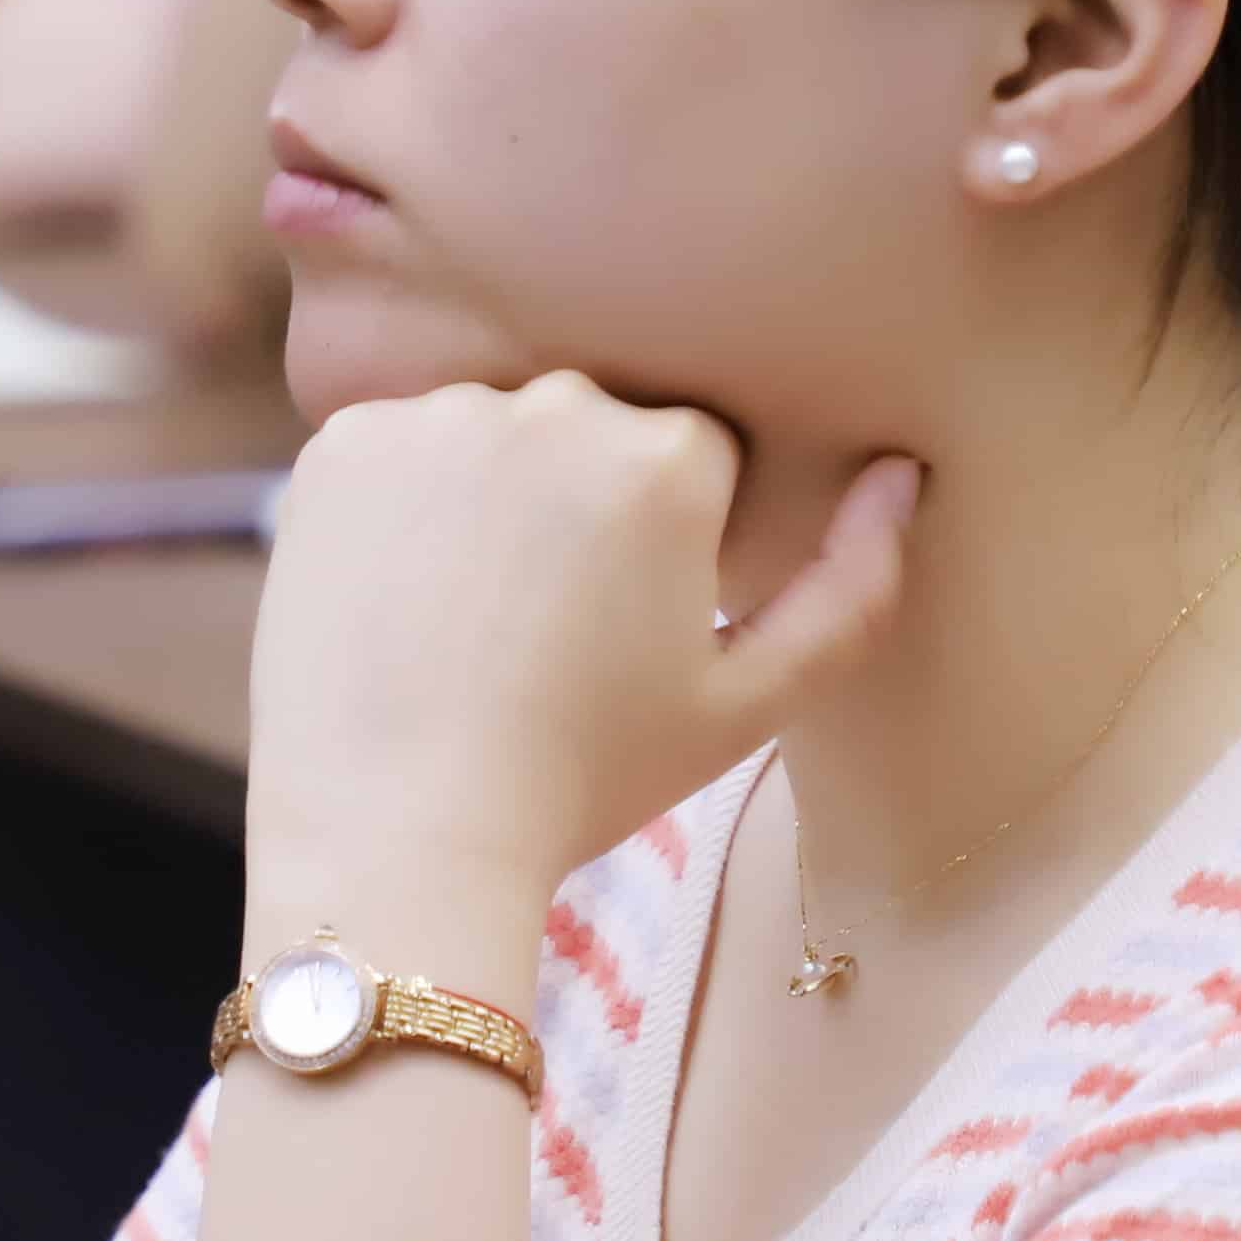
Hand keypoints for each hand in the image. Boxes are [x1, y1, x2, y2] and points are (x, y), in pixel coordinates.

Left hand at [240, 375, 913, 943]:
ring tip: (472, 618)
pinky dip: (405, 503)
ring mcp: (436, 416)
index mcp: (669, 456)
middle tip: (552, 628)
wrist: (396, 835)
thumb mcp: (749, 705)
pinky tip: (404, 597)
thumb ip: (852, 587)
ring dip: (494, 493)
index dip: (675, 540)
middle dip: (585, 502)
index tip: (636, 621)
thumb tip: (900, 475)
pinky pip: (400, 445)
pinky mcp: (340, 441)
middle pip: (596, 426)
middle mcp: (555, 404)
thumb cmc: (587, 779)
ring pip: (495, 431)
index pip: (697, 454)